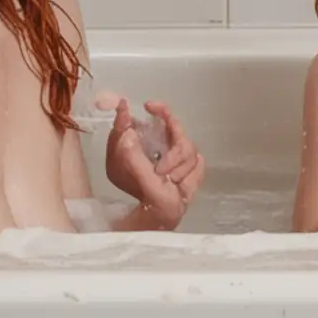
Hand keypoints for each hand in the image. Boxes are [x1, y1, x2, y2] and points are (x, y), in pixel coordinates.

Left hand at [104, 99, 204, 228]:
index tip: (149, 106)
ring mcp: (186, 153)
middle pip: (181, 133)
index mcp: (153, 136)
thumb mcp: (119, 166)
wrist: (156, 211)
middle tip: (161, 171)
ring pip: (189, 151)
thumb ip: (122, 143)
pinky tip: (177, 185)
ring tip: (165, 182)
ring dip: (176, 171)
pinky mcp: (197, 165)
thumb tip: (126, 123)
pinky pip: (198, 165)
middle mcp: (171, 141)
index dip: (162, 110)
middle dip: (172, 156)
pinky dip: (186, 179)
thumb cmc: (136, 186)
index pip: (164, 116)